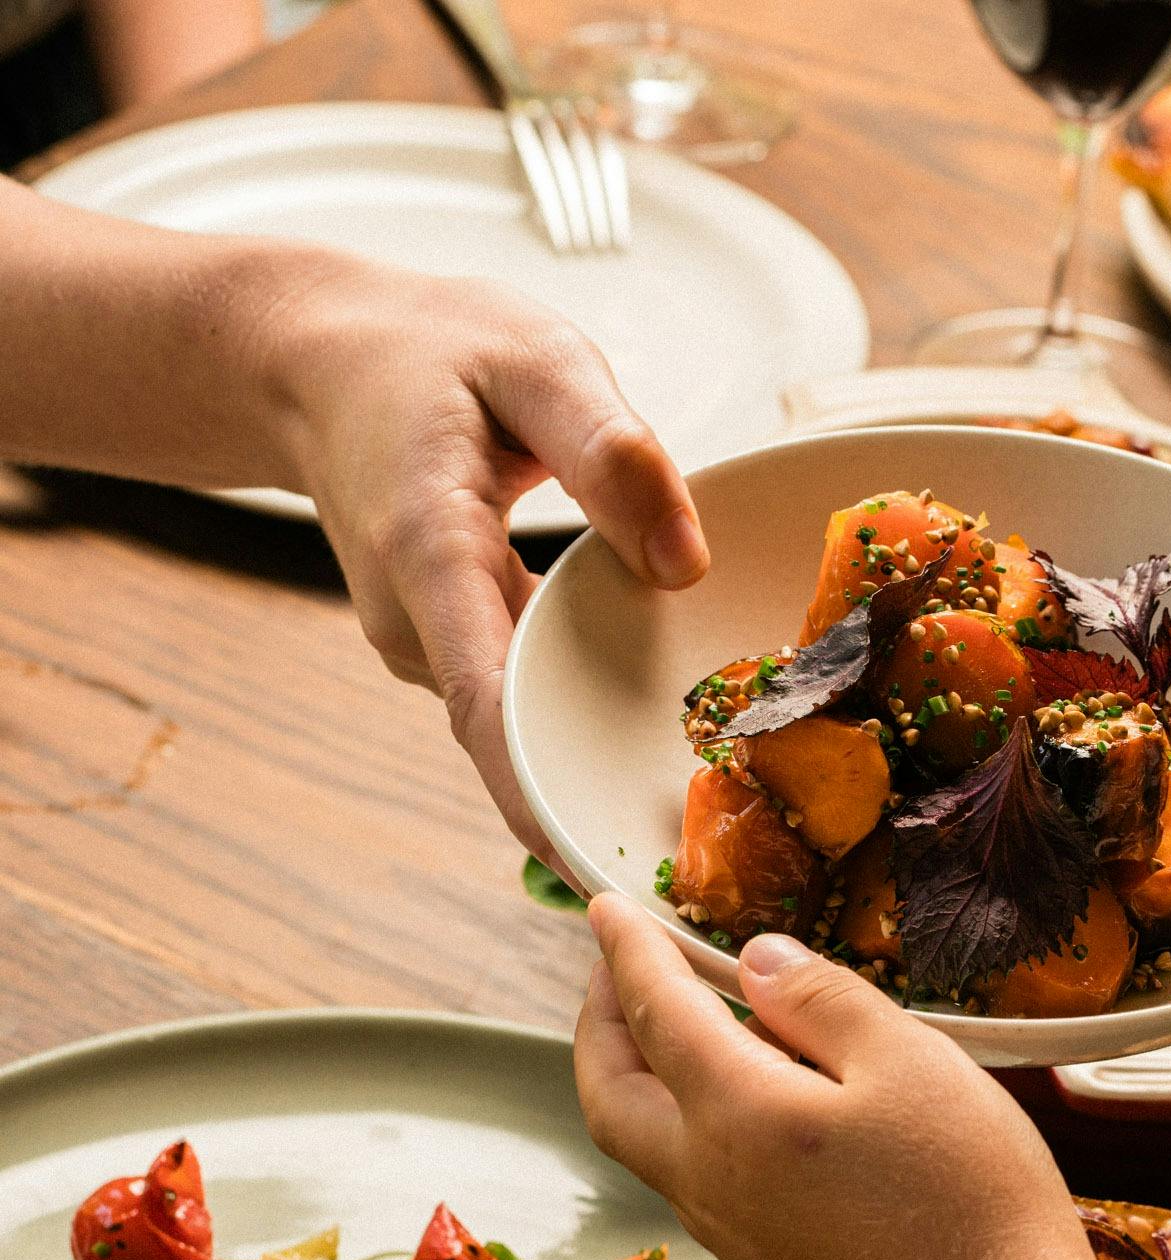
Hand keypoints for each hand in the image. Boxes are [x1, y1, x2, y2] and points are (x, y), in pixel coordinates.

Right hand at [261, 257, 707, 860]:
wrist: (318, 361)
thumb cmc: (427, 352)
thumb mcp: (535, 360)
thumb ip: (611, 451)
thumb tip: (684, 564)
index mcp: (429, 550)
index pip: (482, 700)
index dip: (538, 788)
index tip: (598, 859)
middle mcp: (419, 621)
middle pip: (511, 738)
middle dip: (596, 797)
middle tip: (710, 858)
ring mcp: (430, 643)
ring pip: (520, 725)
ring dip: (597, 757)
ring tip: (715, 802)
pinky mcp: (453, 644)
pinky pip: (521, 697)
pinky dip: (582, 712)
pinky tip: (665, 719)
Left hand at [572, 895, 1147, 1259]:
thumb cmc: (967, 1202)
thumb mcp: (910, 1061)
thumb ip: (822, 1001)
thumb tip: (757, 960)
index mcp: (737, 1115)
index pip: (655, 1012)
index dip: (627, 951)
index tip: (608, 909)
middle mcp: (711, 1182)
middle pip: (611, 1094)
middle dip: (600, 1022)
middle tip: (618, 969)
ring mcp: (734, 1236)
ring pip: (647, 1142)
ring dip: (641, 1073)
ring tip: (686, 1022)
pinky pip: (697, 1179)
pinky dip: (690, 1119)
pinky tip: (752, 1101)